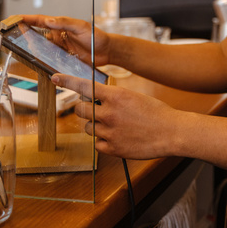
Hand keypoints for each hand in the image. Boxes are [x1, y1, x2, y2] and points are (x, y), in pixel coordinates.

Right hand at [21, 14, 110, 67]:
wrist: (107, 51)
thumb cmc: (96, 36)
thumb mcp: (81, 27)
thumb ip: (65, 23)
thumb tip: (49, 20)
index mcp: (60, 26)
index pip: (41, 21)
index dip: (28, 19)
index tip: (16, 19)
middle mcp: (58, 37)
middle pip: (38, 37)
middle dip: (27, 37)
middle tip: (17, 39)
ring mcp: (60, 49)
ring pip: (43, 50)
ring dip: (35, 52)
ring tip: (27, 53)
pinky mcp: (64, 60)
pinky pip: (51, 61)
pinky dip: (45, 62)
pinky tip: (41, 64)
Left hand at [51, 72, 181, 159]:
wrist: (171, 132)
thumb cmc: (157, 113)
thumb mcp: (134, 96)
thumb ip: (114, 97)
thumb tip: (98, 99)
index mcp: (116, 96)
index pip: (84, 86)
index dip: (67, 81)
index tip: (55, 78)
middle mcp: (109, 114)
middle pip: (81, 109)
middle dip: (84, 108)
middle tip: (94, 109)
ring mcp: (109, 132)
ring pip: (87, 127)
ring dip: (94, 125)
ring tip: (111, 125)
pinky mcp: (112, 149)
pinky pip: (96, 143)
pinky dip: (102, 140)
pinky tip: (116, 136)